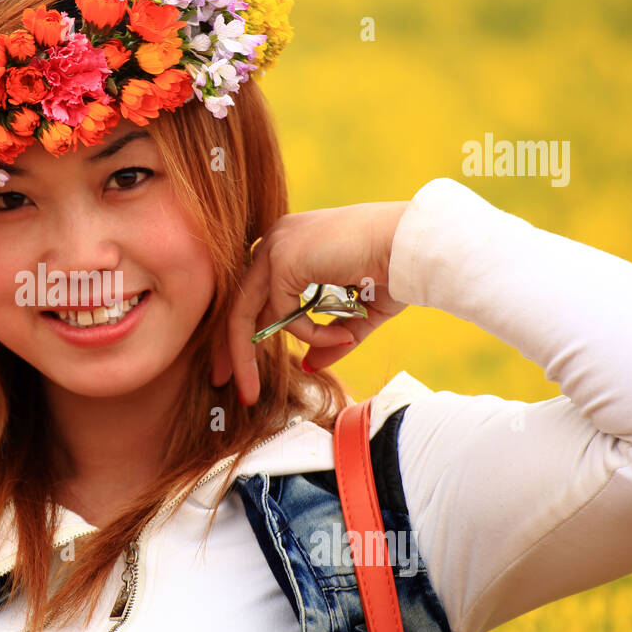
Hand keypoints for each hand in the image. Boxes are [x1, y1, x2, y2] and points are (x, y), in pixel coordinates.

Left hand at [211, 200, 410, 405]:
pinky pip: (284, 316)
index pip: (253, 293)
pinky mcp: (283, 258)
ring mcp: (275, 246)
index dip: (242, 330)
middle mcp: (275, 240)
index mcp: (289, 244)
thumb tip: (307, 367)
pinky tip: (342, 335)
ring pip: (244, 312)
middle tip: (219, 382)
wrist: (413, 245)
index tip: (235, 365)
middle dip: (226, 347)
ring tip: (251, 391)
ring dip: (249, 357)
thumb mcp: (356, 314)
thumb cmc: (393, 270)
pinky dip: (311, 335)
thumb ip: (329, 338)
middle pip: (237, 302)